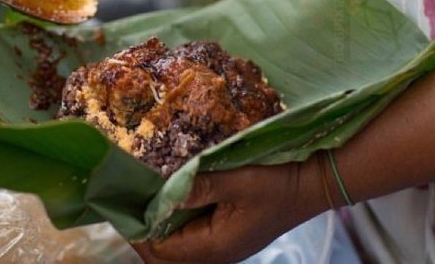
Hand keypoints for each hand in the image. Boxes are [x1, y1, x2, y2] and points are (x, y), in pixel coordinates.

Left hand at [133, 161, 326, 263]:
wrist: (312, 184)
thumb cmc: (278, 181)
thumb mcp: (238, 179)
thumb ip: (200, 187)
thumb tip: (162, 193)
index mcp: (216, 247)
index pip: (162, 251)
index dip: (138, 231)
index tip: (122, 206)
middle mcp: (217, 255)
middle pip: (166, 258)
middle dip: (143, 236)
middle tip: (127, 206)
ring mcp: (223, 248)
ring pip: (178, 251)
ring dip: (159, 231)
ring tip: (143, 203)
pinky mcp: (227, 237)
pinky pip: (192, 240)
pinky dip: (175, 226)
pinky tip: (170, 203)